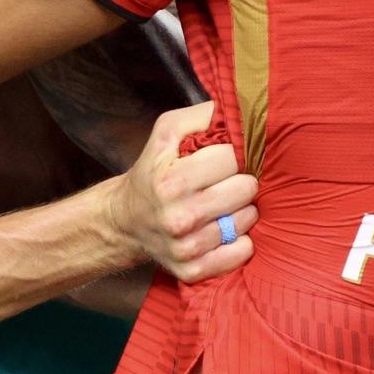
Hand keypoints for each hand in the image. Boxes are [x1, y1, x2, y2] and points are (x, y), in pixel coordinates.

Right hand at [107, 102, 257, 282]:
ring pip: (247, 220)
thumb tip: (240, 103)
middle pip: (246, 189)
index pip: (233, 158)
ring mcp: (186, 247)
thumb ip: (201, 115)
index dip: (236, 153)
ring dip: (241, 210)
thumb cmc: (153, 171)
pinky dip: (239, 240)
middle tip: (227, 181)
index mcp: (171, 179)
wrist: (125, 220)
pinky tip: (224, 228)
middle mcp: (178, 216)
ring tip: (224, 203)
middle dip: (241, 180)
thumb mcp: (166, 132)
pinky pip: (242, 252)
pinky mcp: (193, 271)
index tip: (229, 156)